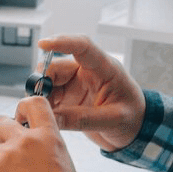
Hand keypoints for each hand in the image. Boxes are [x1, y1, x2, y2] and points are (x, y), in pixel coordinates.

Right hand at [39, 35, 145, 151]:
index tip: (43, 44)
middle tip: (38, 102)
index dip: (63, 42)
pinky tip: (46, 116)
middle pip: (56, 66)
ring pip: (47, 81)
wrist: (133, 129)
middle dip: (42, 81)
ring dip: (41, 95)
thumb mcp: (112, 120)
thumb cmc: (132, 118)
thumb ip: (82, 119)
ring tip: (44, 114)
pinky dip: (42, 105)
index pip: (83, 47)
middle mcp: (86, 72)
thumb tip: (52, 117)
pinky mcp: (67, 96)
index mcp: (104, 69)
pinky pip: (47, 96)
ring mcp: (74, 83)